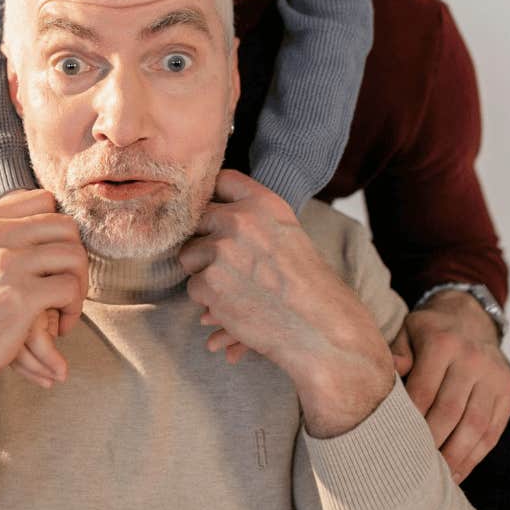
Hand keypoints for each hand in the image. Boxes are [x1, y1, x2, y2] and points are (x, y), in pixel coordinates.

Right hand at [0, 191, 73, 390]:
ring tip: (66, 306)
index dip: (56, 230)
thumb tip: (42, 213)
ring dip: (79, 283)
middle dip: (74, 256)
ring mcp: (8, 264)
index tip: (52, 256)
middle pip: (64, 225)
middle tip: (68, 283)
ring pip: (74, 255)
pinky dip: (73, 308)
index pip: (42, 200)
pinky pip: (71, 288)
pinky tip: (61, 326)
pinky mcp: (22, 297)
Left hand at [180, 170, 392, 436]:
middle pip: (198, 219)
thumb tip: (208, 214)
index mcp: (263, 203)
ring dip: (203, 271)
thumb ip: (252, 219)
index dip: (215, 197)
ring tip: (237, 288)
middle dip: (207, 241)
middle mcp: (239, 219)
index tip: (217, 212)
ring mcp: (220, 249)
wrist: (320, 329)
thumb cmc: (309, 285)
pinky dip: (209, 300)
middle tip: (230, 264)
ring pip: (189, 255)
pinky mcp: (207, 282)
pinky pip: (193, 287)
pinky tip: (236, 306)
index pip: (222, 180)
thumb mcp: (287, 234)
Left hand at [391, 289, 509, 481]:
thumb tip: (387, 374)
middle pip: (449, 412)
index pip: (423, 391)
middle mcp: (472, 360)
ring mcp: (494, 377)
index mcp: (442, 343)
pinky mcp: (508, 392)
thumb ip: (396, 354)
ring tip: (436, 477)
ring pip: (474, 426)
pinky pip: (492, 431)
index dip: (409, 421)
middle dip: (430, 443)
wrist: (470, 317)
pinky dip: (475, 456)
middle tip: (410, 466)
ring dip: (455, 457)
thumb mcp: (407, 331)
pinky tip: (458, 472)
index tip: (394, 443)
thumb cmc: (430, 331)